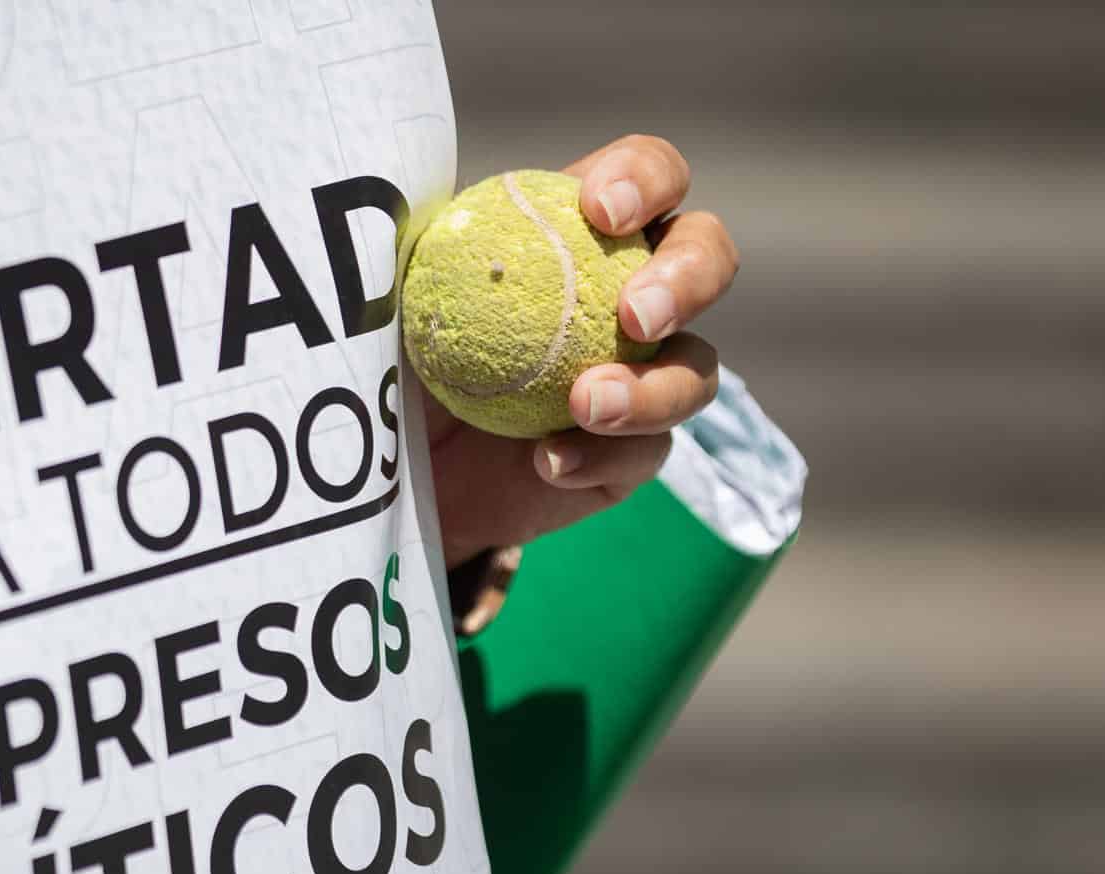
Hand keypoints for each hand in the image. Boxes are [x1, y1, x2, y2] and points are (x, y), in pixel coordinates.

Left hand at [427, 134, 739, 563]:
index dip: (644, 179)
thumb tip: (404, 190)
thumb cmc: (402, 354)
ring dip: (654, 388)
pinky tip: (549, 461)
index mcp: (587, 229)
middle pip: (709, 259)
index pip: (649, 176)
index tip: (600, 211)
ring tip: (586, 403)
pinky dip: (599, 457)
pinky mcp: (632, 452)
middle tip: (633, 314)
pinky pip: (643, 454)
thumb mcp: (395, 290)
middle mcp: (633, 292)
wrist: (400, 465)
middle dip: (689, 277)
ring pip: (696, 371)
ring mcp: (645, 375)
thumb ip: (417, 238)